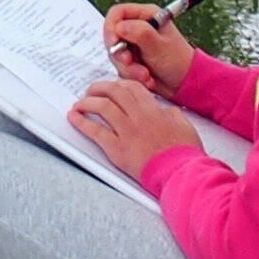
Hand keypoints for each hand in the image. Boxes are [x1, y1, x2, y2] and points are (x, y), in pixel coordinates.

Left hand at [69, 79, 205, 179]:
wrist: (180, 173)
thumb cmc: (184, 153)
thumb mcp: (184, 125)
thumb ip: (171, 114)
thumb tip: (164, 110)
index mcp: (154, 109)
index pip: (132, 87)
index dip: (118, 84)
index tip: (111, 87)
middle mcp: (138, 116)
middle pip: (114, 92)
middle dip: (99, 88)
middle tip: (91, 91)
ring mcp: (127, 132)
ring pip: (102, 107)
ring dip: (87, 102)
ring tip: (79, 104)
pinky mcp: (117, 149)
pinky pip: (95, 132)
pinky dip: (82, 122)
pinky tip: (74, 117)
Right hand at [102, 2, 195, 93]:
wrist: (186, 83)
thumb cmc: (179, 61)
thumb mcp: (159, 45)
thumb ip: (139, 33)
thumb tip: (119, 27)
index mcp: (147, 16)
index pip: (117, 13)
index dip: (111, 27)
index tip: (114, 43)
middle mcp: (139, 28)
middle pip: (113, 35)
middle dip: (120, 53)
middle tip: (130, 62)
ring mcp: (135, 45)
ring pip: (116, 54)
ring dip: (129, 68)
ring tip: (146, 75)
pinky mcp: (133, 60)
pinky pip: (122, 67)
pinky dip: (133, 75)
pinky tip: (147, 79)